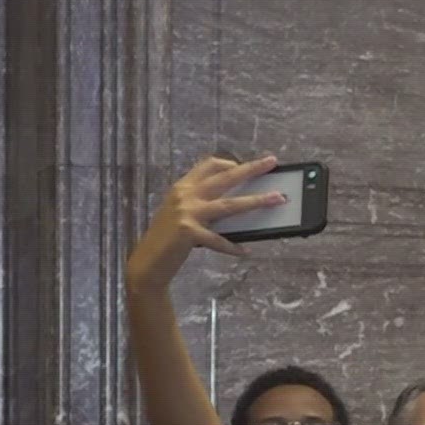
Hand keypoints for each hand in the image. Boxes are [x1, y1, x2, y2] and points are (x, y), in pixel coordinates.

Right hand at [123, 155, 287, 292]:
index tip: (244, 165)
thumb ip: (202, 205)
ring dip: (256, 201)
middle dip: (251, 169)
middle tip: (271, 162)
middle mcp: (185, 195)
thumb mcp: (182, 214)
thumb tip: (237, 205)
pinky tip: (245, 252)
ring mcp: (186, 212)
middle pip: (225, 178)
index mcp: (183, 187)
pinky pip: (218, 239)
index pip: (208, 164)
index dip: (229, 163)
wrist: (147, 262)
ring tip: (276, 199)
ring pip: (229, 204)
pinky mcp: (188, 232)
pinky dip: (232, 247)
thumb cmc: (168, 239)